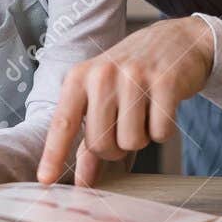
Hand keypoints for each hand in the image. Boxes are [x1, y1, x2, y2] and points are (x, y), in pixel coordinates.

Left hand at [37, 16, 214, 186]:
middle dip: (115, 150)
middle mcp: (102, 74)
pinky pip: (160, 133)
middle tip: (124, 127)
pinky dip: (163, 131)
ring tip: (144, 113)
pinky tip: (162, 108)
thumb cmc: (132, 74)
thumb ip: (89, 139)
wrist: (176, 40)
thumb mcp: (102, 97)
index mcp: (79, 77)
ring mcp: (134, 76)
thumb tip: (81, 181)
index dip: (53, 154)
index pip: (62, 122)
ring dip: (141, 138)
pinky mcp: (166, 82)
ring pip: (131, 142)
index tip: (45, 180)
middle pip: (101, 144)